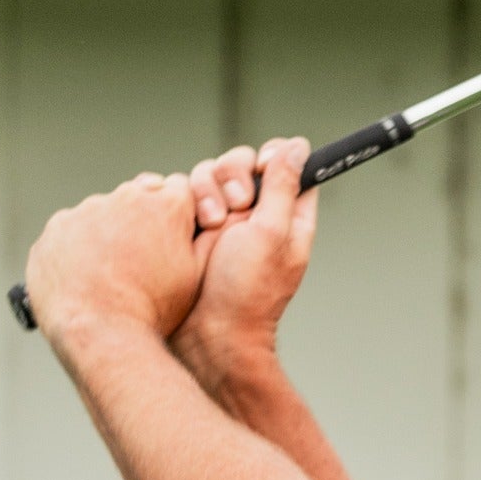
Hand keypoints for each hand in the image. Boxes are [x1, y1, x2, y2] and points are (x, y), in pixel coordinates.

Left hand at [24, 172, 207, 351]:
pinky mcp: (56, 228)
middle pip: (139, 196)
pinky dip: (78, 248)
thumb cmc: (155, 310)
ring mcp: (85, 210)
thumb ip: (207, 240)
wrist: (100, 331)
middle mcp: (124, 197)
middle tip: (144, 259)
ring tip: (113, 275)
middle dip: (143, 219)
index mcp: (165, 206)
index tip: (175, 235)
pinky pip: (71, 232)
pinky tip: (87, 277)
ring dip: (109, 233)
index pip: (179, 189)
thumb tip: (216, 220)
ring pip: (103, 214)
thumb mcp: (197, 278)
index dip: (179, 212)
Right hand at [171, 138, 317, 397]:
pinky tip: (189, 220)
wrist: (206, 332)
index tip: (262, 165)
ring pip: (208, 174)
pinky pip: (182, 192)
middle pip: (241, 164)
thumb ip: (282, 187)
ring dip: (206, 188)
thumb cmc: (247, 292)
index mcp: (286, 217)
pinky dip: (184, 197)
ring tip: (208, 221)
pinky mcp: (190, 227)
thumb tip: (298, 147)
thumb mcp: (271, 234)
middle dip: (234, 173)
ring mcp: (221, 221)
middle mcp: (254, 215)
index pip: (286, 167)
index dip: (273, 157)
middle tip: (236, 203)